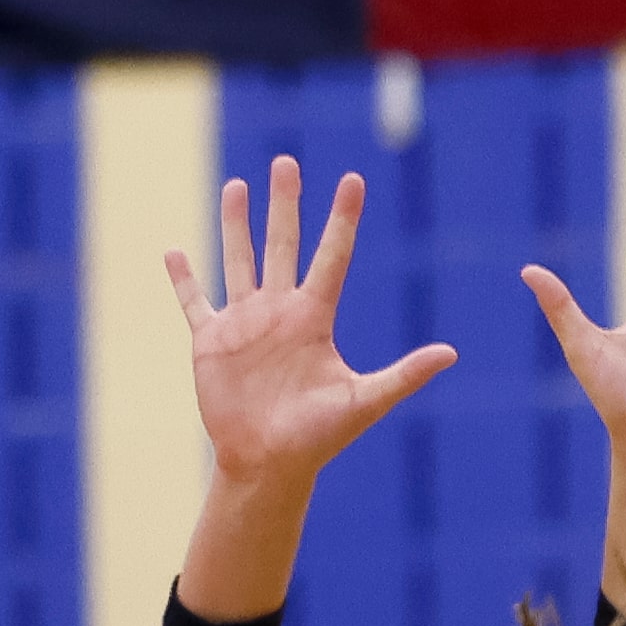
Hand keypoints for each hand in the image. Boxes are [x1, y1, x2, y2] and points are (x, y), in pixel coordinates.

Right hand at [167, 157, 455, 487]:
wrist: (270, 463)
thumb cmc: (319, 437)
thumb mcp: (365, 400)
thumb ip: (405, 375)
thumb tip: (452, 354)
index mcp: (314, 319)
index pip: (332, 256)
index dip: (342, 218)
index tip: (353, 179)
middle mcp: (280, 312)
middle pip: (282, 245)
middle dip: (284, 204)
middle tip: (287, 162)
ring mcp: (244, 324)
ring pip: (239, 260)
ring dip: (236, 224)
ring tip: (239, 185)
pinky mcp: (211, 341)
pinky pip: (194, 302)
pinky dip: (183, 279)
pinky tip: (174, 250)